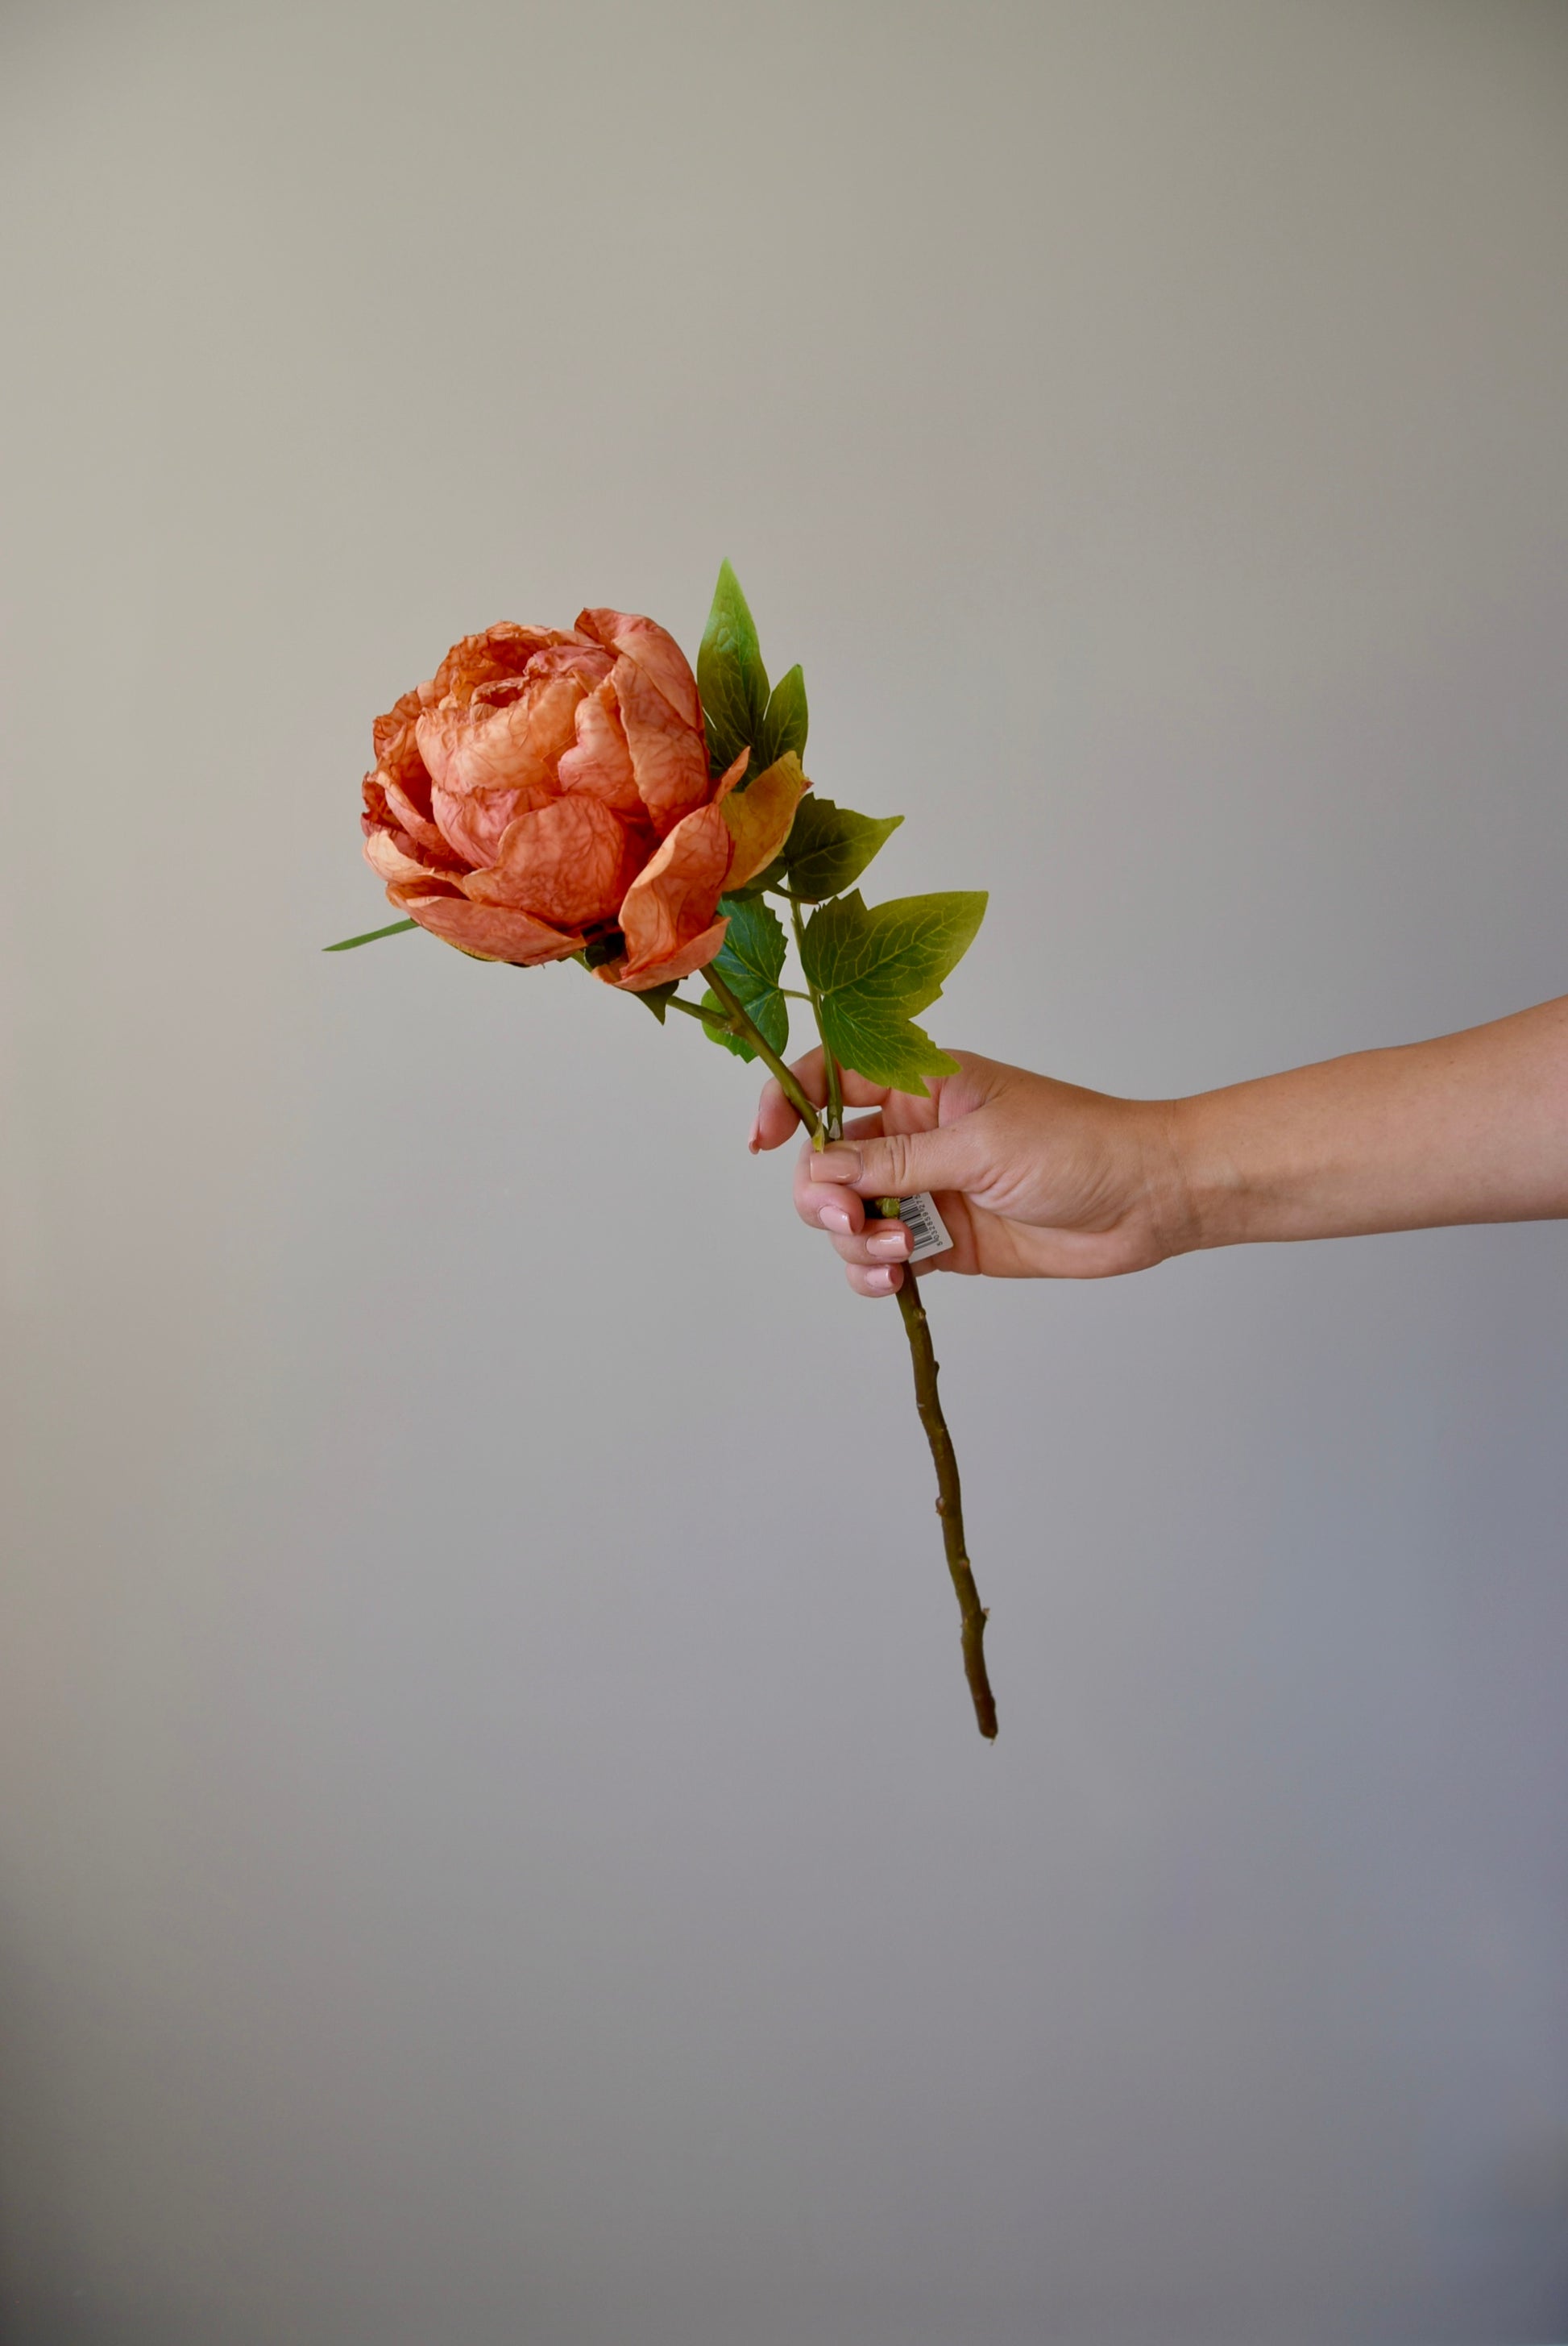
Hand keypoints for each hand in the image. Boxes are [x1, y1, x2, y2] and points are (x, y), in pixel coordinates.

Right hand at [751, 1049, 1194, 1297]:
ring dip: (854, 1240)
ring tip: (901, 1253)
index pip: (831, 1076)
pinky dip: (875, 1273)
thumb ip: (895, 1160)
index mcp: (921, 1083)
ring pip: (848, 1216)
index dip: (787, 1101)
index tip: (762, 1139)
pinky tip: (897, 1281)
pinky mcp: (944, 1239)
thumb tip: (820, 1167)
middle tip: (848, 1217)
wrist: (1145, 1199)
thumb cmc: (1078, 1145)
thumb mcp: (979, 1144)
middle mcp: (915, 1133)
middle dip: (821, 1194)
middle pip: (826, 1159)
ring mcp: (927, 1187)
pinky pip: (882, 1257)